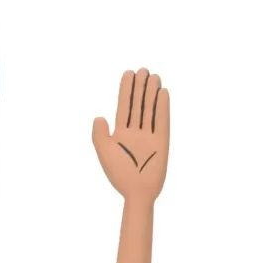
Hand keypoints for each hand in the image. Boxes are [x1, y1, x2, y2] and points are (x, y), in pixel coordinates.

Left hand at [92, 69, 169, 203]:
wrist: (137, 192)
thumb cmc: (119, 175)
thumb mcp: (104, 154)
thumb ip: (99, 135)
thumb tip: (99, 117)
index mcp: (120, 134)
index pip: (124, 107)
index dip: (126, 90)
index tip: (128, 74)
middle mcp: (135, 132)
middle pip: (138, 105)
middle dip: (140, 87)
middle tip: (143, 70)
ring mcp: (149, 135)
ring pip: (150, 110)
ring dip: (151, 93)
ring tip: (153, 76)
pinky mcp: (162, 141)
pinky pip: (162, 121)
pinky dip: (162, 107)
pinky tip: (162, 93)